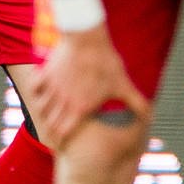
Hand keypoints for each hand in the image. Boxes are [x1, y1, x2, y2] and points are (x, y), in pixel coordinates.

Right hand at [28, 27, 149, 147]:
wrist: (87, 39)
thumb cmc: (106, 63)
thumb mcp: (123, 84)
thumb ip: (136, 102)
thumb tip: (150, 114)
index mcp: (80, 109)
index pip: (64, 134)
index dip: (62, 141)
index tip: (63, 144)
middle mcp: (62, 102)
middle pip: (50, 125)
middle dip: (53, 131)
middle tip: (55, 133)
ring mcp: (52, 88)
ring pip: (40, 109)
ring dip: (44, 113)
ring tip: (50, 113)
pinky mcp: (45, 73)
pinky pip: (33, 88)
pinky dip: (36, 91)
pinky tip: (44, 89)